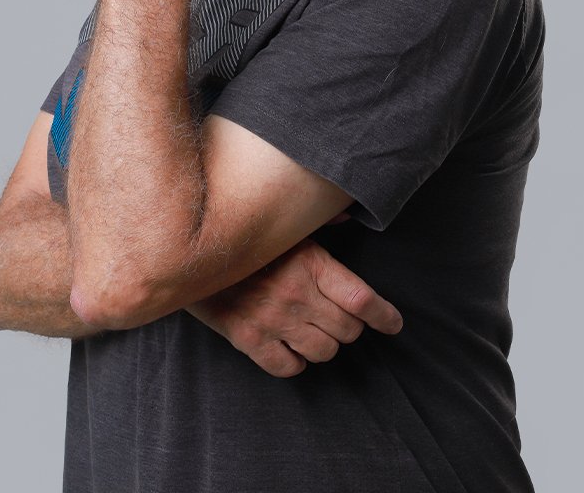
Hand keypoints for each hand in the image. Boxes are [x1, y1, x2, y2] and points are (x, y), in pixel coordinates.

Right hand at [186, 239, 402, 377]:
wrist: (189, 249)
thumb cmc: (244, 232)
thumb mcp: (285, 221)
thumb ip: (320, 220)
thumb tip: (347, 216)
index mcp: (311, 263)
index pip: (362, 300)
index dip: (384, 316)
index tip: (394, 323)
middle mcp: (296, 295)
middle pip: (348, 329)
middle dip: (353, 327)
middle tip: (344, 319)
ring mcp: (273, 320)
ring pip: (323, 351)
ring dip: (327, 344)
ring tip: (317, 331)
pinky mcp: (248, 339)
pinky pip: (287, 367)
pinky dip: (296, 361)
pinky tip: (292, 348)